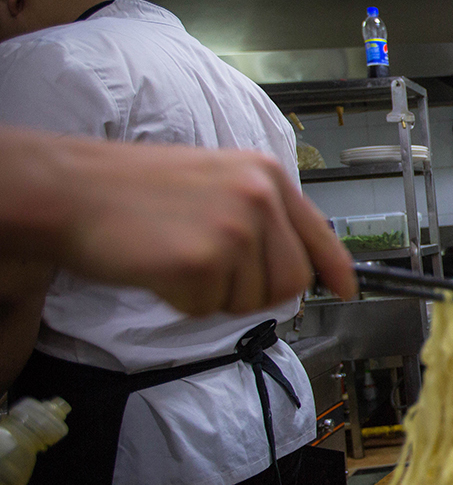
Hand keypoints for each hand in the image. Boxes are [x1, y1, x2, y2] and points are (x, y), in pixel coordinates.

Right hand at [48, 138, 357, 315]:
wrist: (72, 189)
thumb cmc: (135, 189)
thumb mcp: (215, 181)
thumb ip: (261, 215)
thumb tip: (298, 263)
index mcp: (265, 175)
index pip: (320, 233)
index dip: (336, 269)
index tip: (348, 290)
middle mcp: (259, 198)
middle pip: (291, 281)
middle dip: (255, 291)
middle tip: (210, 271)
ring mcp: (234, 229)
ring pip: (253, 300)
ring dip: (214, 295)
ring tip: (179, 257)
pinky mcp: (203, 261)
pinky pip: (209, 309)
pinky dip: (183, 301)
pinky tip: (160, 267)